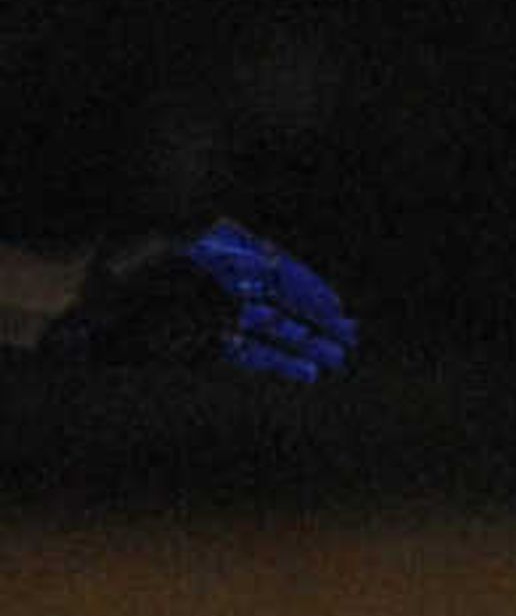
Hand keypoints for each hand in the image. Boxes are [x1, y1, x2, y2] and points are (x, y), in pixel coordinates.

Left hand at [47, 222, 354, 379]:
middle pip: (276, 302)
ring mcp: (207, 315)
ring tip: (335, 360)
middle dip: (314, 321)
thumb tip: (271, 260)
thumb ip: (220, 249)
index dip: (308, 288)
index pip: (275, 270)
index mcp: (215, 252)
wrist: (67, 301)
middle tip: (349, 338)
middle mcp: (216, 283)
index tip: (336, 308)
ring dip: (302, 346)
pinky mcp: (193, 344)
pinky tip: (303, 373)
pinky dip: (273, 363)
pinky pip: (243, 354)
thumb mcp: (166, 242)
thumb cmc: (112, 264)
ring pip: (267, 332)